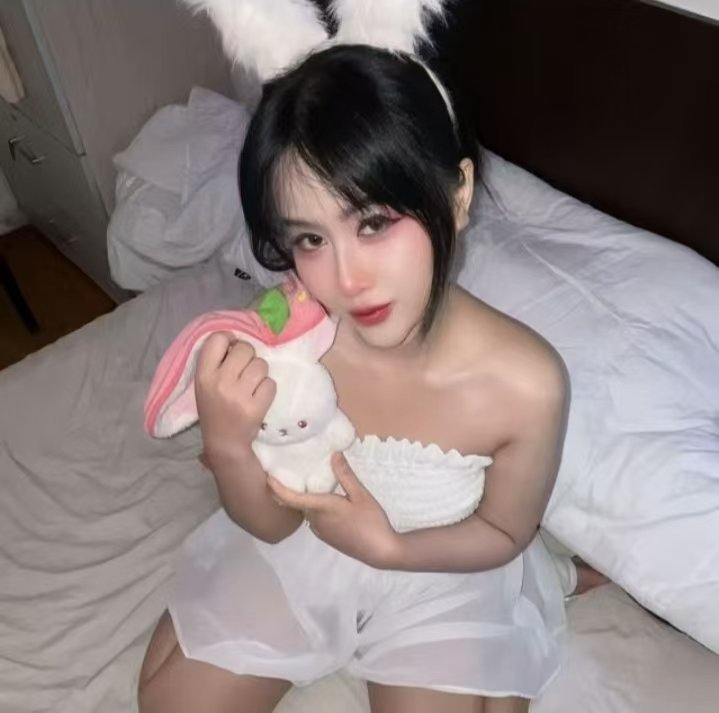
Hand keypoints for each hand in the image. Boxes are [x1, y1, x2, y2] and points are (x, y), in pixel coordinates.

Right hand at [194, 333, 275, 464]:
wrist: (224, 442)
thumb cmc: (214, 408)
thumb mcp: (205, 383)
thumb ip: (216, 361)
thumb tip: (236, 339)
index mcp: (203, 375)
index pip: (217, 339)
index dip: (229, 339)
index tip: (232, 348)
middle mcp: (220, 382)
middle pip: (245, 349)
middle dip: (249, 356)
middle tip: (244, 369)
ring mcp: (239, 395)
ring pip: (261, 364)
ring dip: (260, 372)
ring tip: (251, 384)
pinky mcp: (256, 407)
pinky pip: (271, 383)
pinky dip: (267, 388)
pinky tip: (258, 397)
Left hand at [268, 453, 400, 568]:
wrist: (380, 551)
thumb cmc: (371, 521)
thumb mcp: (361, 495)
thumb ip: (345, 475)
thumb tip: (334, 454)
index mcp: (321, 508)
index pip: (291, 498)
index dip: (277, 488)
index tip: (268, 476)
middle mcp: (316, 520)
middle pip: (296, 504)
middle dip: (288, 490)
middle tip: (285, 472)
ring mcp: (321, 531)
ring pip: (305, 512)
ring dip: (301, 499)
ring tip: (302, 482)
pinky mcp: (327, 537)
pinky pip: (313, 519)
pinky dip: (311, 508)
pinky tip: (320, 500)